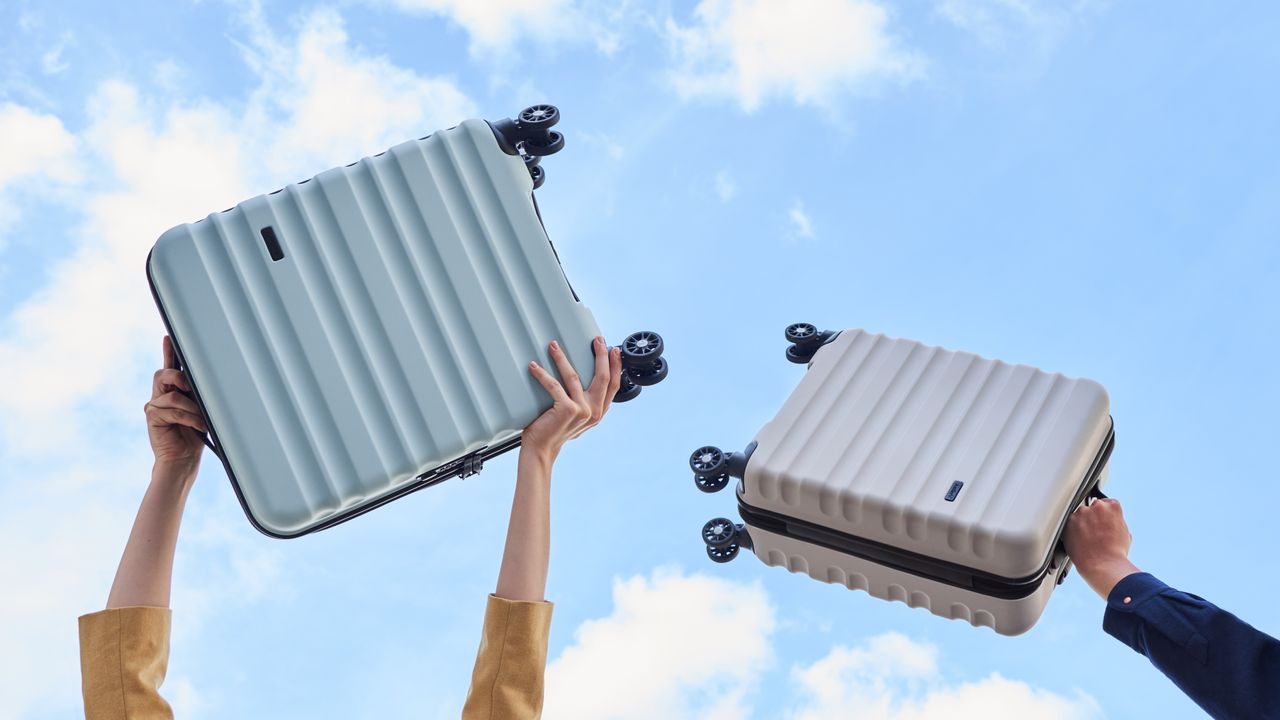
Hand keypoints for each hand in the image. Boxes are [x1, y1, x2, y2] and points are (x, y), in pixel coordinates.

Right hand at [146, 336, 207, 475]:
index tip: (169, 337)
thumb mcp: (201, 410)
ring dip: (192, 408)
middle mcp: (161, 395)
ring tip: (201, 420)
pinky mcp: (152, 417)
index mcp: (174, 391)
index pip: (170, 367)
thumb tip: (209, 381)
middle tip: (191, 387)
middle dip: (180, 377)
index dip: (168, 351)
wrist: (183, 458)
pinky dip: (190, 418)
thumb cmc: (195, 435)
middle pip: (164, 374)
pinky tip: (198, 426)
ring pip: (173, 396)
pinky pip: (173, 410)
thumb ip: (200, 395)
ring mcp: (154, 406)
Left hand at [521, 336, 622, 464]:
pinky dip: (542, 374)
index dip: (615, 366)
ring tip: (554, 345)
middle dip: (601, 355)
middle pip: (602, 377)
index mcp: (599, 412)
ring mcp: (582, 411)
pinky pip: (554, 385)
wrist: (541, 448)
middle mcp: (594, 411)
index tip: (614, 350)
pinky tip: (533, 366)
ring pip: (575, 377)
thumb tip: (585, 380)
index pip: (613, 385)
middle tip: (597, 340)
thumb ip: (586, 403)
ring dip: (562, 358)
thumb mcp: (577, 417)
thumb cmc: (555, 430)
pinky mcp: (567, 410)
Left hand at [1063, 497, 1140, 599]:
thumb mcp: (1125, 533)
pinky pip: (1069, 524)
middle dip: (1092, 518)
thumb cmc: (1116, 553)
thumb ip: (1116, 521)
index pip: (1107, 503)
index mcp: (1112, 506)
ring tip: (1087, 539)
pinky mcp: (1068, 522)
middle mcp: (1096, 506)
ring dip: (1081, 524)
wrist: (1102, 565)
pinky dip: (1071, 530)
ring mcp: (1081, 513)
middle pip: (1092, 508)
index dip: (1104, 515)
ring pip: (1079, 515)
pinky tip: (1079, 541)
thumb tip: (1112, 522)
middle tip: (1095, 532)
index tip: (1103, 522)